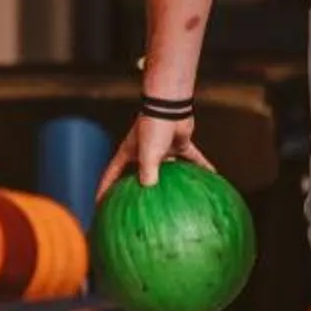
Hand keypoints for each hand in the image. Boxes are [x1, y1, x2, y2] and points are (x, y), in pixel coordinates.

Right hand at [97, 113, 215, 203]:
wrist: (170, 105)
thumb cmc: (154, 126)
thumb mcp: (148, 154)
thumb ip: (148, 173)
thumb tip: (149, 191)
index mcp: (129, 153)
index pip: (111, 175)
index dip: (104, 189)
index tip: (99, 204)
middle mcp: (144, 152)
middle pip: (138, 174)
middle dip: (137, 189)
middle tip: (138, 205)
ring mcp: (162, 149)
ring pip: (167, 168)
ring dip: (171, 180)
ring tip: (176, 196)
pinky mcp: (179, 143)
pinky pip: (193, 158)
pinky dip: (202, 166)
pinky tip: (211, 176)